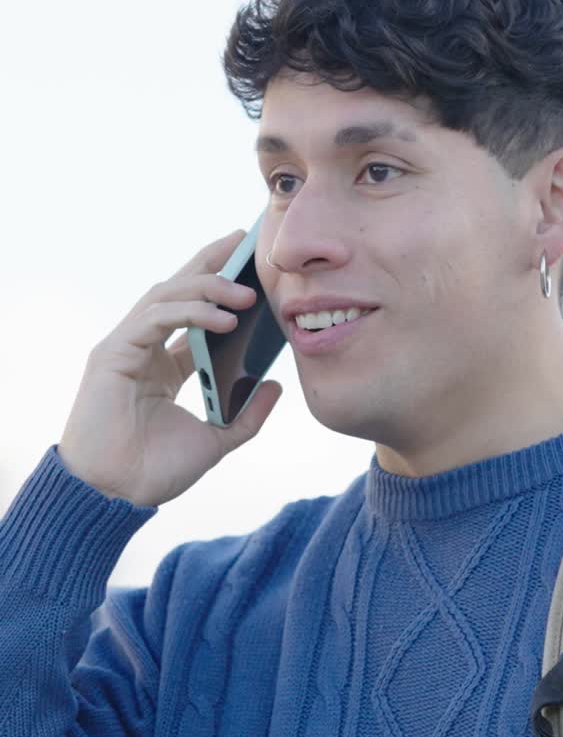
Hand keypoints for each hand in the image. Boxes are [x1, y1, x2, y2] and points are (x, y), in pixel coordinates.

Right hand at [58, 228, 282, 506]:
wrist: (116, 496)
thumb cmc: (154, 471)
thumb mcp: (216, 439)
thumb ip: (246, 415)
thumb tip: (275, 385)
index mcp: (164, 365)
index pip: (194, 314)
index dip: (221, 287)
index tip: (252, 266)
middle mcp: (144, 348)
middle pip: (178, 290)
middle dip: (211, 262)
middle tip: (245, 241)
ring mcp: (126, 347)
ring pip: (166, 296)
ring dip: (208, 288)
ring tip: (248, 293)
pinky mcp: (113, 353)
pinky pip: (154, 318)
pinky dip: (189, 313)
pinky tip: (224, 320)